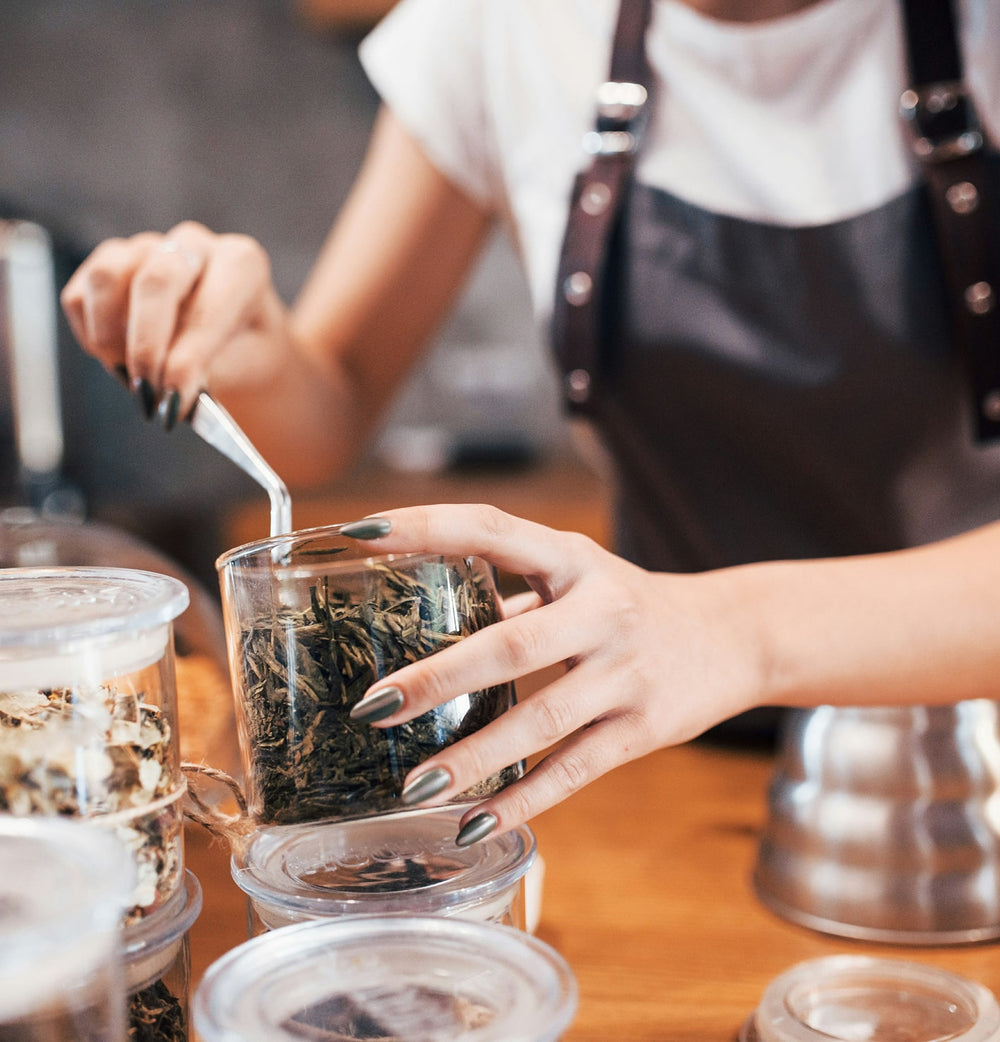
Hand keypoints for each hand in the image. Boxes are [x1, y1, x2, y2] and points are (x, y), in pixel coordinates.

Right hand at [61, 220, 287, 426]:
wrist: (235, 342)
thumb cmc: (244, 351)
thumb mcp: (247, 366)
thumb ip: (210, 372)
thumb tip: (168, 393)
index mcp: (240, 264)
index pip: (207, 306)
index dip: (186, 359)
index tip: (173, 399)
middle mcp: (192, 245)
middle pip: (154, 281)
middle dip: (145, 347)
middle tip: (147, 394)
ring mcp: (145, 248)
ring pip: (107, 279)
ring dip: (112, 339)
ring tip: (135, 379)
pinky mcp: (107, 264)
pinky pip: (80, 298)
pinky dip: (93, 337)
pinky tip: (121, 360)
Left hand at [342, 505, 764, 842]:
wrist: (734, 636)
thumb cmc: (633, 602)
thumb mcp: (580, 574)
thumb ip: (512, 586)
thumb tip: (421, 598)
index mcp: (573, 560)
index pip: (492, 529)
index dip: (428, 527)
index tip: (361, 533)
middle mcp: (601, 611)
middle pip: (511, 645)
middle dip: (438, 679)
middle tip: (373, 707)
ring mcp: (625, 672)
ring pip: (541, 721)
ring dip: (474, 756)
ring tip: (415, 784)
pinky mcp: (644, 728)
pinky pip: (575, 770)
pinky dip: (524, 799)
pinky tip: (477, 822)